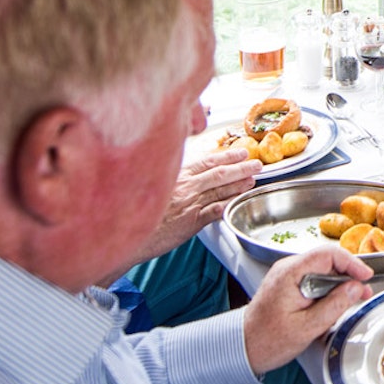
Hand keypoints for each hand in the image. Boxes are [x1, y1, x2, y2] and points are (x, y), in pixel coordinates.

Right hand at [135, 148, 260, 258]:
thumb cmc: (138, 208)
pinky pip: (214, 211)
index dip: (227, 156)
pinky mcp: (191, 222)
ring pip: (220, 191)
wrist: (127, 230)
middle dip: (241, 168)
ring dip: (239, 185)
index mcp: (177, 175)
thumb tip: (187, 172)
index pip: (207, 161)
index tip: (241, 153)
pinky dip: (227, 205)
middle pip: (219, 174)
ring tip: (252, 181)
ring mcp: (189, 204)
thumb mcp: (154, 184)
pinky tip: (237, 202)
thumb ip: (173, 177)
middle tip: (257, 164)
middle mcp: (185, 187)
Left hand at [240, 245, 373, 373]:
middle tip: (363, 293)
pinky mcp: (288, 284)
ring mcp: (287, 275)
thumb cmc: (268, 340)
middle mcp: (287, 268)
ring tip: (352, 300)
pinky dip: (327, 289)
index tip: (366, 276)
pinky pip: (313, 279)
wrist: (243, 347)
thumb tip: (356, 288)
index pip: (327, 255)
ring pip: (321, 270)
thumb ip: (334, 306)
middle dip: (348, 275)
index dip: (351, 263)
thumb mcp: (308, 327)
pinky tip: (334, 304)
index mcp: (290, 274)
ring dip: (338, 284)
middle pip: (326, 260)